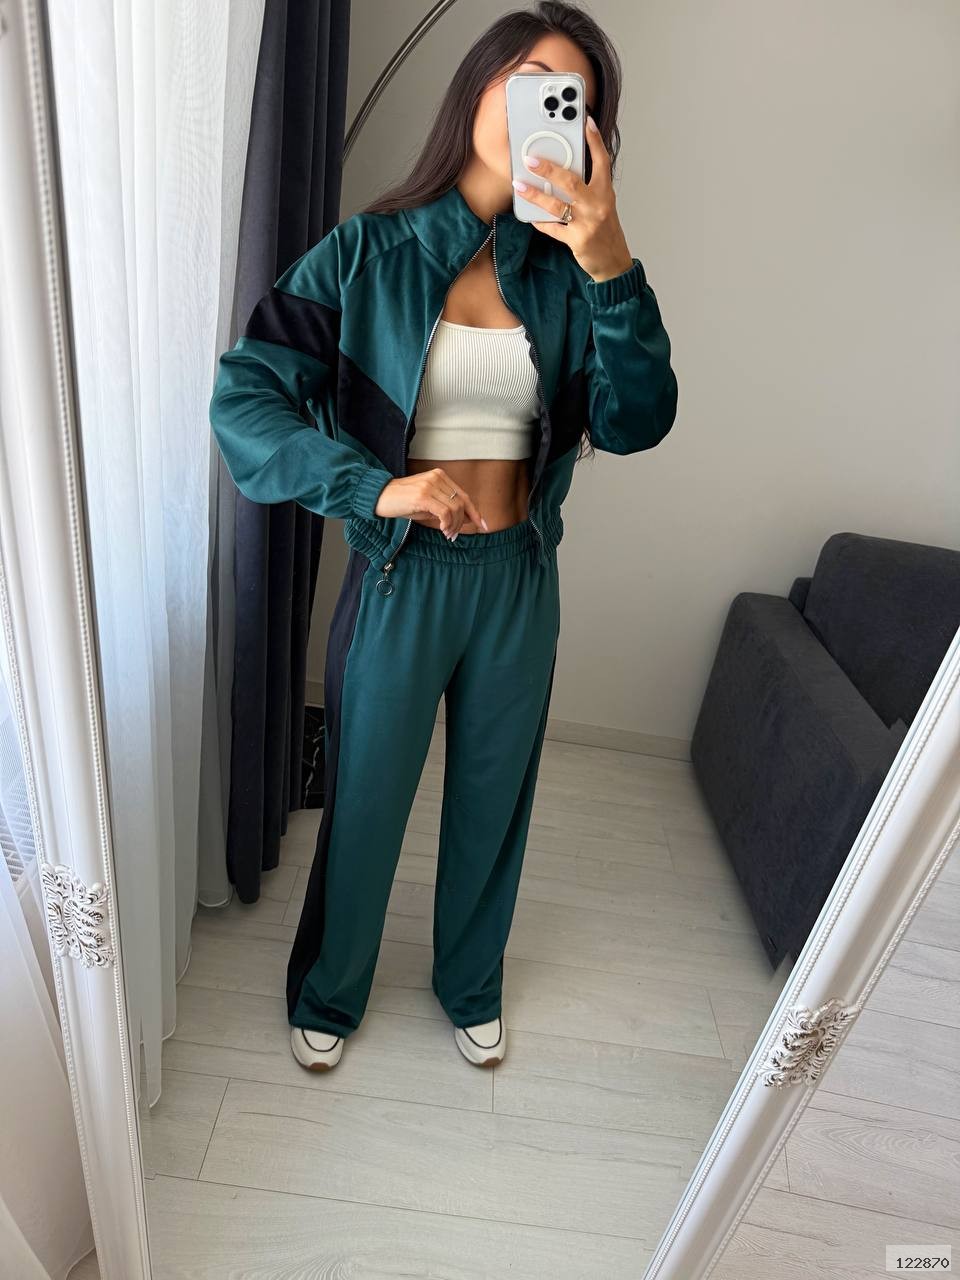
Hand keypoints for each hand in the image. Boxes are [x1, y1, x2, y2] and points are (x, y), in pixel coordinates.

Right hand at [374, 468, 486, 537]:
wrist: (379, 497)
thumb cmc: (402, 502)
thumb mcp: (427, 504)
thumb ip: (444, 508)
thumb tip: (465, 520)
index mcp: (439, 476)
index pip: (464, 495)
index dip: (475, 512)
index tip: (484, 526)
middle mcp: (436, 477)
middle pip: (462, 502)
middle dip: (463, 522)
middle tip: (454, 535)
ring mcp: (430, 485)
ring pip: (455, 508)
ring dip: (454, 525)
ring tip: (447, 534)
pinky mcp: (423, 495)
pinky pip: (444, 512)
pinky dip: (447, 523)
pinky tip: (442, 529)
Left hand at [512, 114, 634, 282]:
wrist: (613, 261)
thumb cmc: (605, 230)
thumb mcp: (602, 204)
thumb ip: (587, 187)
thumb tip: (561, 171)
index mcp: (605, 192)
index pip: (602, 161)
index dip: (595, 141)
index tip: (586, 122)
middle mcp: (598, 205)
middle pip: (571, 181)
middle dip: (548, 169)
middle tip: (530, 159)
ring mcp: (587, 223)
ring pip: (556, 205)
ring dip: (535, 195)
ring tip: (519, 185)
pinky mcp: (578, 240)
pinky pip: (553, 228)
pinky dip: (540, 222)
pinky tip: (530, 216)